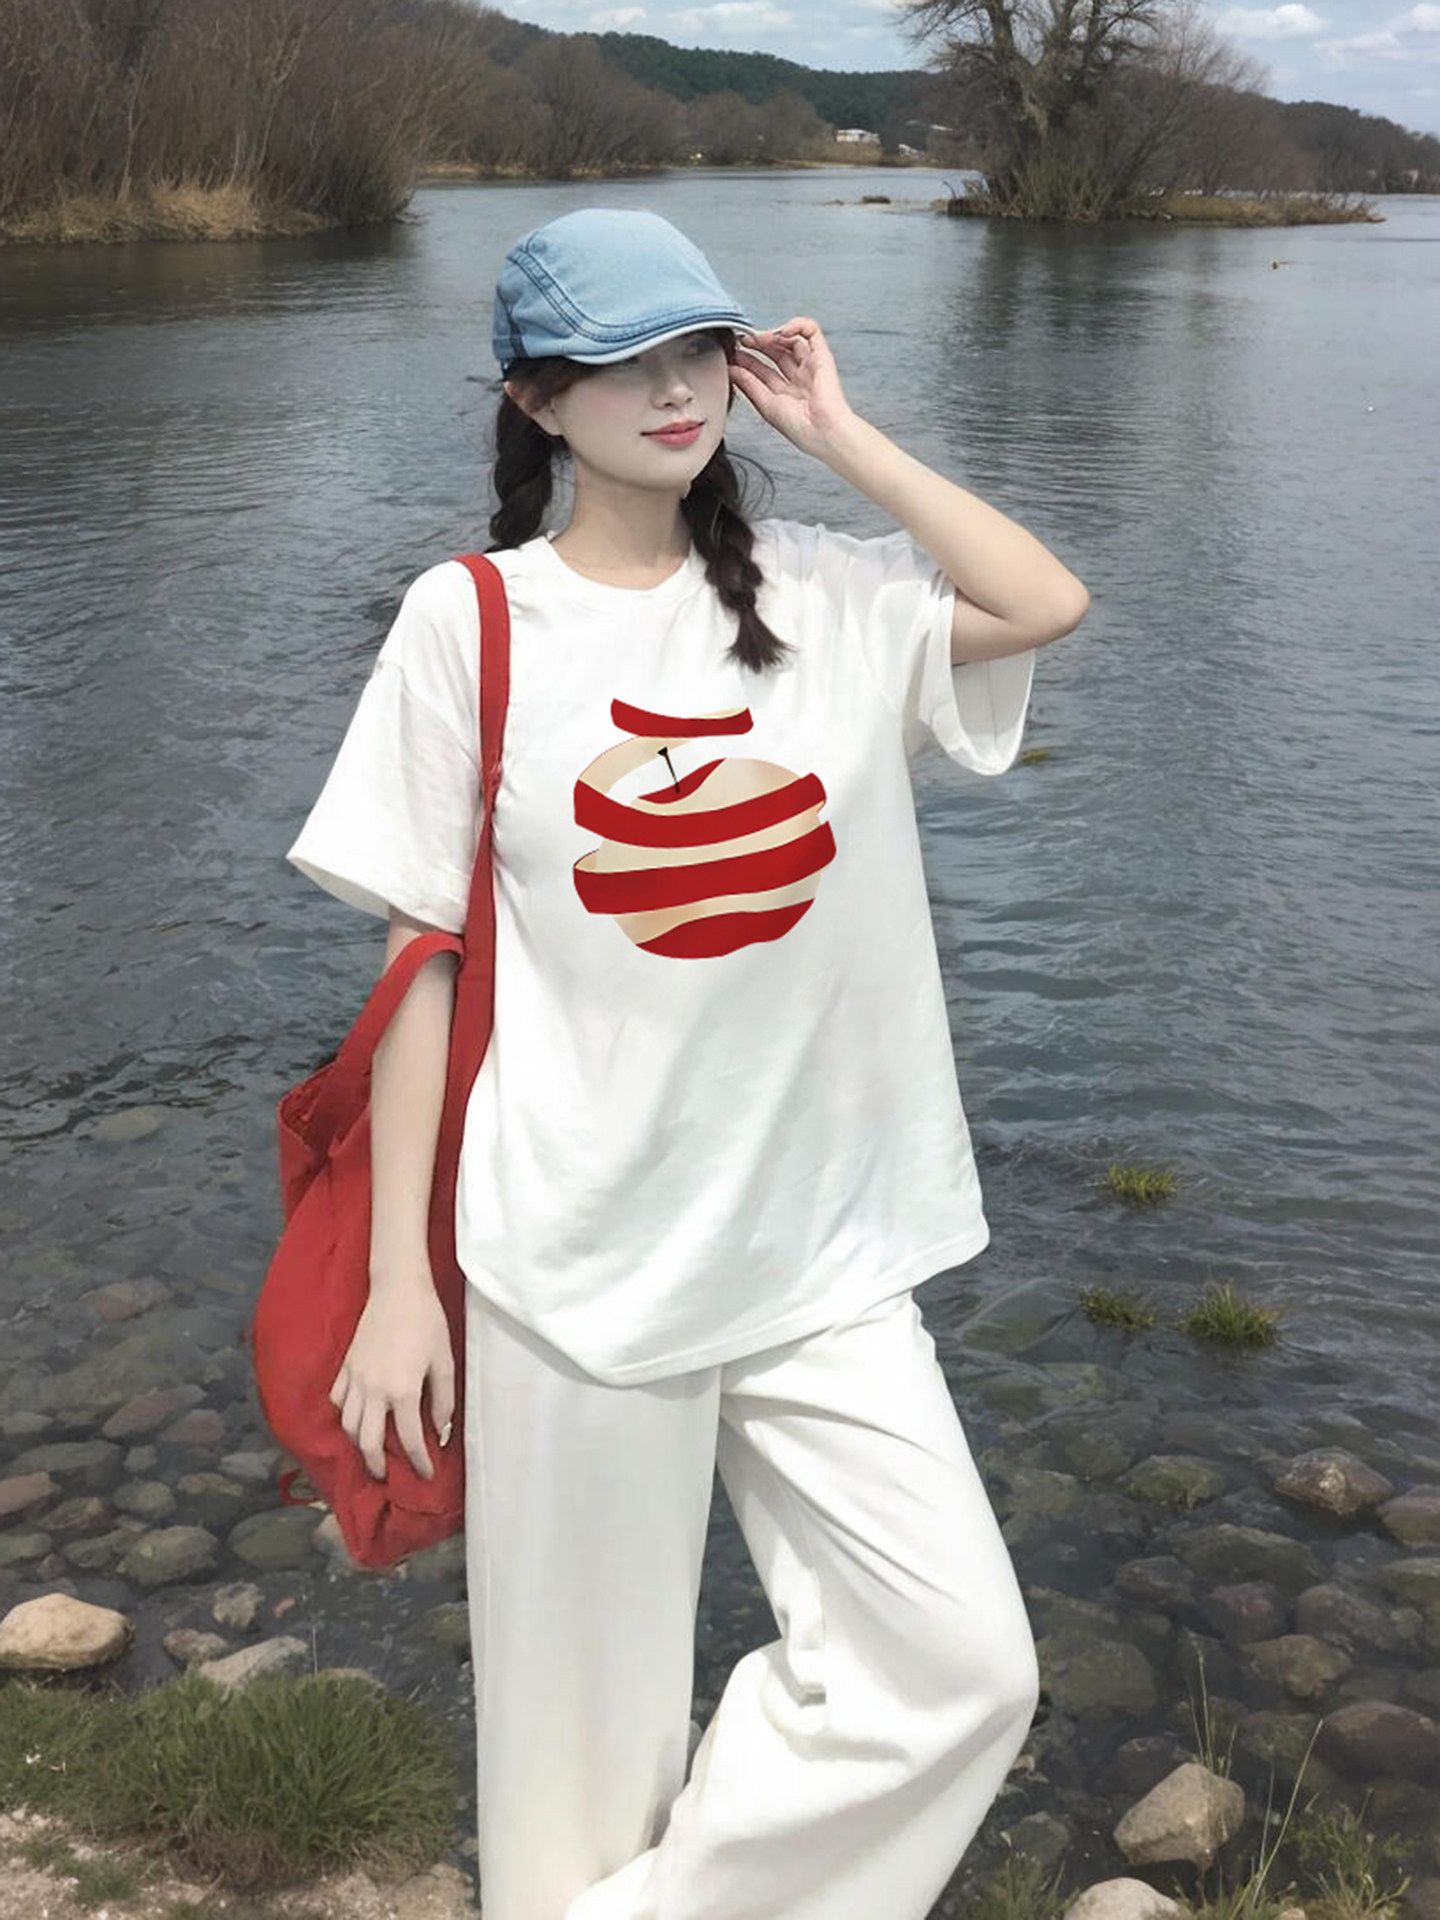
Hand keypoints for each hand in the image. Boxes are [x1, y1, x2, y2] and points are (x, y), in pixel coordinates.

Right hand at [329, 1271, 455, 1481]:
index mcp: (402, 1390)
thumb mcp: (444, 1361)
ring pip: (347, 1425)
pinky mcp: (345, 1366)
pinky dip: (343, 1414)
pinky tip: (355, 1416)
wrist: (399, 1289)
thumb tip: (441, 1431)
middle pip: (367, 1442)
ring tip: (371, 1450)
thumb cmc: (428, 1321)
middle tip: (387, 1476)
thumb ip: (443, 1400)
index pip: (409, 1439)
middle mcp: (374, 1390)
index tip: (426, 1473)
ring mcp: (355, 1378)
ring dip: (358, 1443)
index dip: (419, 1462)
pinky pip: (337, 1400)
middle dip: (377, 1465)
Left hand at [727, 319, 858, 459]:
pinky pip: (812, 331)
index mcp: (786, 394)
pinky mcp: (823, 356)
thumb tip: (732, 369)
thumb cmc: (800, 427)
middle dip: (758, 345)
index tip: (734, 354)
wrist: (822, 431)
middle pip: (776, 353)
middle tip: (743, 341)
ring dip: (773, 335)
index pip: (764, 370)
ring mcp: (811, 367)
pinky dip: (798, 325)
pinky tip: (782, 331)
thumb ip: (748, 384)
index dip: (748, 360)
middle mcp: (799, 379)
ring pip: (791, 340)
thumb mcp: (765, 404)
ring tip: (759, 338)